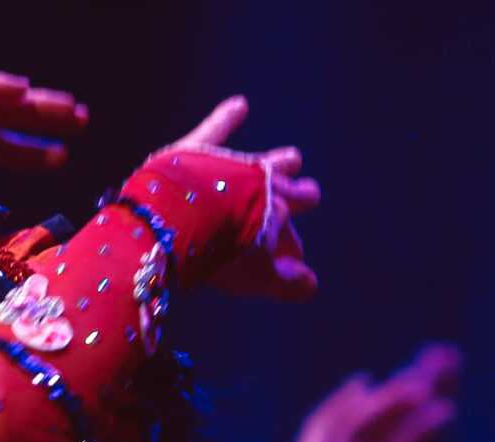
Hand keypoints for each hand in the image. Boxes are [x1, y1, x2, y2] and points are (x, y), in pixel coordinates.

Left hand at [153, 96, 318, 299]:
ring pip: (263, 162)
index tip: (294, 262)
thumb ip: (286, 281)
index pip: (288, 237)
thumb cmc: (220, 251)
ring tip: (293, 158)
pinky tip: (238, 105)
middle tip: (311, 194)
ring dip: (279, 161)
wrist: (183, 214)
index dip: (291, 251)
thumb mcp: (256, 274)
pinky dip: (226, 117)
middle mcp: (260, 186)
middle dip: (300, 195)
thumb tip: (311, 284)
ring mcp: (231, 166)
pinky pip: (215, 130)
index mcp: (276, 217)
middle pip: (285, 193)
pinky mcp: (197, 151)